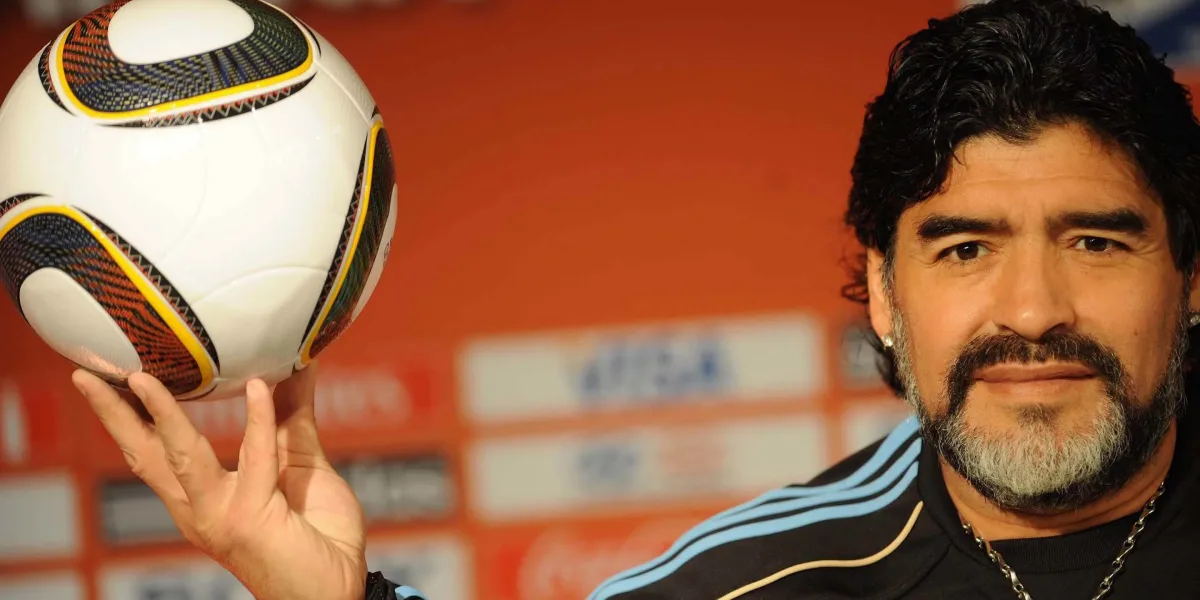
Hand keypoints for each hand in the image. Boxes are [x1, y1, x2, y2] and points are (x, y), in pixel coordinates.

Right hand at [74, 363, 367, 599]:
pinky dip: (257, 419)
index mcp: (202, 497)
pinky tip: (258, 387)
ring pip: (180, 455)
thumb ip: (288, 417)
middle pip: (145, 455)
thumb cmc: (317, 534)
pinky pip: (255, 456)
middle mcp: (200, 509)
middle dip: (112, 415)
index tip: (107, 376)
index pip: (153, 451)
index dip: (126, 417)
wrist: (338, 587)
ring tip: (143, 377)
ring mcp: (221, 515)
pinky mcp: (251, 517)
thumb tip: (292, 364)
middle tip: (86, 376)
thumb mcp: (298, 463)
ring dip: (160, 414)